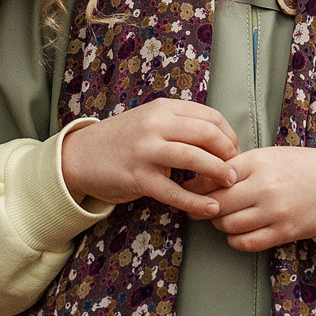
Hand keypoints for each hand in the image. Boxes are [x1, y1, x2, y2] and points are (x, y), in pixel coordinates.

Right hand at [60, 98, 240, 219]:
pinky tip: (209, 208)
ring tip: (228, 184)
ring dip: (217, 173)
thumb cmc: (123, 140)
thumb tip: (219, 138)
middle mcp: (156, 124)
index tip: (234, 150)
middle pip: (207, 134)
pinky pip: (174, 191)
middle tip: (235, 169)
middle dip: (228, 153)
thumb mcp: (150, 120)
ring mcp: (146, 150)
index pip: (209, 116)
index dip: (229, 135)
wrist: (81, 155)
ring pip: (194, 158)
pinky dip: (196, 201)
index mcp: (163, 108)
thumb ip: (180, 124)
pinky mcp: (138, 177)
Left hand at [204, 146, 315, 251]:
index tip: (188, 190)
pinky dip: (236, 240)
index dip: (196, 186)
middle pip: (217, 203)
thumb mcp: (271, 156)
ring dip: (220, 225)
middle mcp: (264, 186)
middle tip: (200, 210)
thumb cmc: (302, 167)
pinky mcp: (284, 231)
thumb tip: (204, 177)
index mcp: (259, 161)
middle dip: (204, 209)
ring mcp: (275, 210)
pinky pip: (247, 243)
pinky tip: (238, 233)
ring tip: (223, 219)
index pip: (215, 176)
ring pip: (228, 225)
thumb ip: (241, 165)